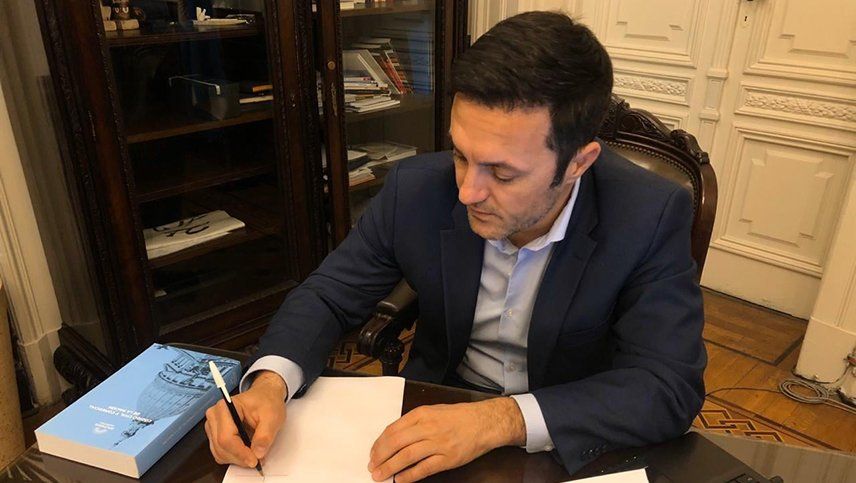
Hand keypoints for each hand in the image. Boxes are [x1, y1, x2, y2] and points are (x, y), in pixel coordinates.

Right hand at [204, 371, 286, 466]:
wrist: (265, 395)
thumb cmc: (267, 402)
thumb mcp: (272, 417)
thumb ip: (265, 435)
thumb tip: (258, 453)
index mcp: (226, 407)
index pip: (226, 437)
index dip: (240, 453)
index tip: (254, 460)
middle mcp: (214, 415)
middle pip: (221, 447)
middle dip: (239, 457)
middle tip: (256, 460)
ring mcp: (213, 425)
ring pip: (218, 452)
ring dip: (236, 459)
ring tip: (252, 454)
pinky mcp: (214, 433)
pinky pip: (219, 452)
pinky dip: (232, 456)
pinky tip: (245, 452)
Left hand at [367, 397, 525, 481]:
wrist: (484, 422)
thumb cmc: (459, 416)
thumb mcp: (434, 411)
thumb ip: (414, 422)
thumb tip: (394, 437)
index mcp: (422, 414)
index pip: (393, 429)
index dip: (379, 443)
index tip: (373, 452)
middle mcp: (428, 427)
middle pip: (396, 443)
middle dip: (380, 456)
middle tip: (372, 466)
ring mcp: (438, 443)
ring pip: (407, 456)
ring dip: (390, 467)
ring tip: (380, 475)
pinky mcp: (448, 458)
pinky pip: (424, 468)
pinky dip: (410, 475)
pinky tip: (400, 480)